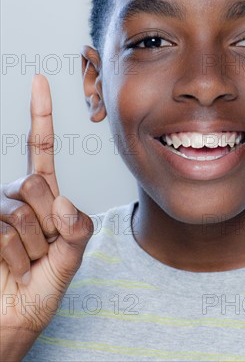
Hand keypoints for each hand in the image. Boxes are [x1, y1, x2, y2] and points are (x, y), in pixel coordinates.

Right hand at [0, 74, 93, 359]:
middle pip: (34, 182)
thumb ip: (77, 230)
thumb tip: (61, 199)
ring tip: (27, 263)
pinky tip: (12, 268)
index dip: (40, 115)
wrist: (13, 321)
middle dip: (46, 222)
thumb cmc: (41, 290)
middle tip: (43, 250)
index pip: (39, 148)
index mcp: (44, 196)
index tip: (38, 82)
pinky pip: (2, 231)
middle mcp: (16, 197)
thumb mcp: (70, 261)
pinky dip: (15, 257)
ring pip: (16, 211)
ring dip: (30, 248)